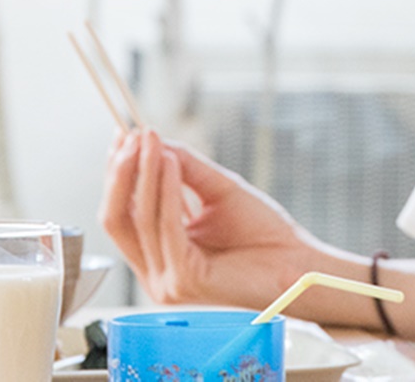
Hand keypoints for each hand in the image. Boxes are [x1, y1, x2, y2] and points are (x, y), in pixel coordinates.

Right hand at [99, 129, 333, 307]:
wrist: (297, 263)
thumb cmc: (263, 232)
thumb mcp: (218, 190)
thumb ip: (185, 169)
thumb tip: (153, 141)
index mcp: (158, 255)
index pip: (121, 213)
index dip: (117, 173)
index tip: (121, 134)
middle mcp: (156, 271)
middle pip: (116, 219)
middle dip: (121, 173)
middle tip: (131, 135)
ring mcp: (166, 280)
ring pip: (139, 220)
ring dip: (144, 173)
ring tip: (151, 140)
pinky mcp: (184, 280)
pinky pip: (166, 227)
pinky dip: (166, 191)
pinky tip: (170, 161)